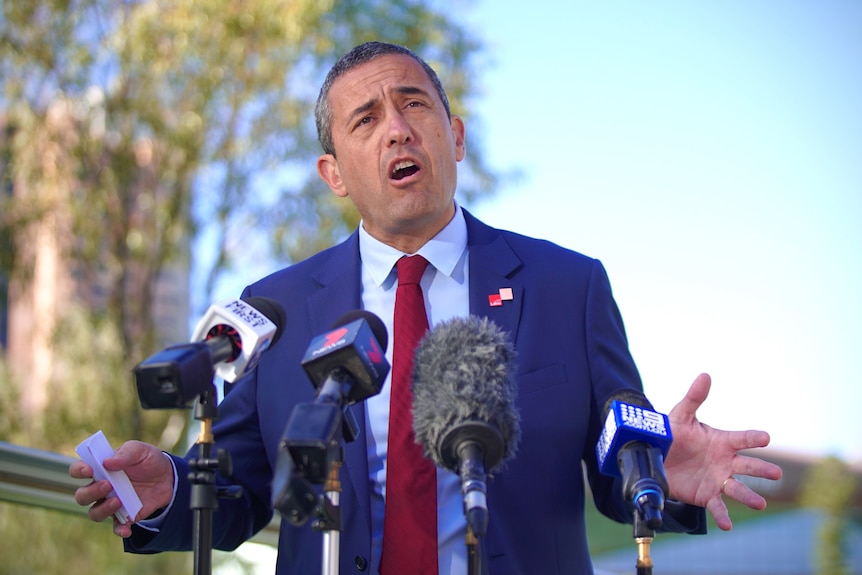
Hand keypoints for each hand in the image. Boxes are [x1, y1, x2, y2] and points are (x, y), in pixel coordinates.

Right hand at [69, 440, 173, 537]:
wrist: (168, 477)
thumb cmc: (148, 460)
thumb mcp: (140, 450)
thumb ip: (125, 453)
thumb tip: (107, 462)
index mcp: (100, 469)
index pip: (78, 470)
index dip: (78, 470)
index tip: (88, 470)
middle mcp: (100, 488)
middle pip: (82, 495)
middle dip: (91, 492)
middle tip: (108, 485)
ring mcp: (111, 503)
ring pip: (94, 512)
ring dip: (103, 509)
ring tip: (119, 501)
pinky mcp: (125, 516)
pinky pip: (116, 527)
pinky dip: (119, 529)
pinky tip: (127, 528)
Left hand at [663, 373, 782, 530]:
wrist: (657, 457)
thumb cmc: (674, 434)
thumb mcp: (681, 416)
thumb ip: (694, 398)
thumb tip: (705, 375)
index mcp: (722, 441)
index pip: (742, 438)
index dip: (753, 437)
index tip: (765, 437)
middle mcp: (725, 461)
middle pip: (748, 466)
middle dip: (762, 469)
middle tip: (776, 473)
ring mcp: (718, 479)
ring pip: (738, 488)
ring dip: (749, 496)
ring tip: (760, 504)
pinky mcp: (707, 495)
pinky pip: (718, 506)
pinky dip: (723, 516)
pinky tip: (728, 526)